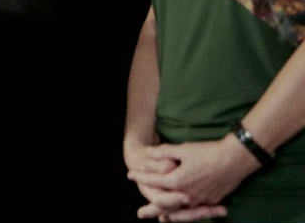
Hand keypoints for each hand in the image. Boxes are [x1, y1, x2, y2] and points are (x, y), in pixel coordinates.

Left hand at [129, 135, 256, 214]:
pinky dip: (187, 215)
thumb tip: (148, 152)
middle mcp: (187, 194)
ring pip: (181, 212)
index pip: (154, 180)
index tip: (129, 174)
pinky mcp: (212, 201)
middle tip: (140, 213)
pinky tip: (184, 214)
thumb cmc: (208, 151)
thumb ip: (163, 153)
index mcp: (178, 180)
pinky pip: (196, 211)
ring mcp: (201, 200)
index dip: (141, 176)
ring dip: (169, 215)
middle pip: (164, 204)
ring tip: (161, 219)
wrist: (236, 159)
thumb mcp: (182, 149)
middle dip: (151, 208)